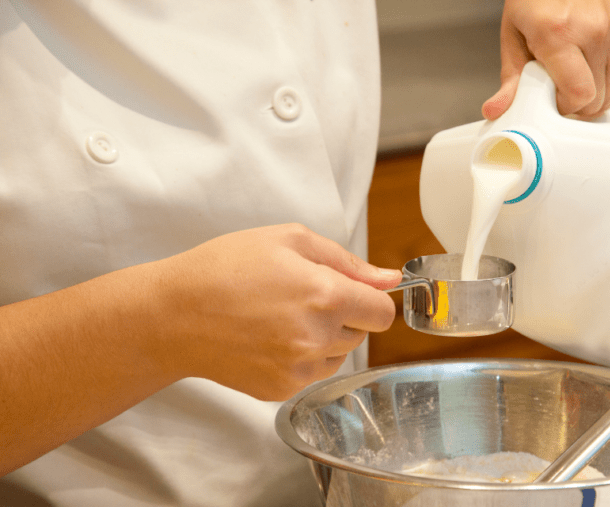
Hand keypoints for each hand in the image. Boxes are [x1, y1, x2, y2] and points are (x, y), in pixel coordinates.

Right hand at [152, 224, 400, 400]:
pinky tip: (269, 338)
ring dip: (324, 338)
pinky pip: (312, 374)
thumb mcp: (290, 241)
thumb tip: (389, 279)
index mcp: (326, 296)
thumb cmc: (225, 269)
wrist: (173, 314)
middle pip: (362, 333)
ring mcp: (299, 368)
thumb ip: (349, 262)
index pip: (383, 313)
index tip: (355, 294)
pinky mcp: (281, 389)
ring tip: (281, 317)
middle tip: (301, 297)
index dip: (371, 300)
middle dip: (342, 315)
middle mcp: (317, 338)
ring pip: (338, 355)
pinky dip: (300, 358)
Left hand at [482, 0, 609, 119]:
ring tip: (578, 67)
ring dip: (597, 89)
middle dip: (580, 102)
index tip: (555, 100)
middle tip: (563, 84)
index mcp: (559, 33)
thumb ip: (511, 77)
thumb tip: (496, 110)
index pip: (579, 95)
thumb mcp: (514, 32)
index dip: (567, 106)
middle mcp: (595, 30)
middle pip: (599, 99)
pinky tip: (593, 56)